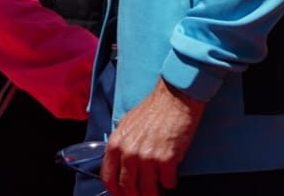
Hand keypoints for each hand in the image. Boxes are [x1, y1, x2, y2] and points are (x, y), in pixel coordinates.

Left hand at [102, 79, 204, 195]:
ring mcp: (147, 158)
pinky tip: (171, 175)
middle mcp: (128, 153)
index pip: (108, 178)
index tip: (123, 194)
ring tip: (158, 187)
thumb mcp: (127, 124)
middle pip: (127, 188)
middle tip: (143, 194)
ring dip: (154, 193)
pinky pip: (167, 183)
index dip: (116, 191)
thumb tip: (121, 165)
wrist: (175, 98)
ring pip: (147, 191)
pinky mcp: (166, 160)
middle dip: (136, 195)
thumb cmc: (153, 109)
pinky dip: (170, 183)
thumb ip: (121, 145)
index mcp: (116, 144)